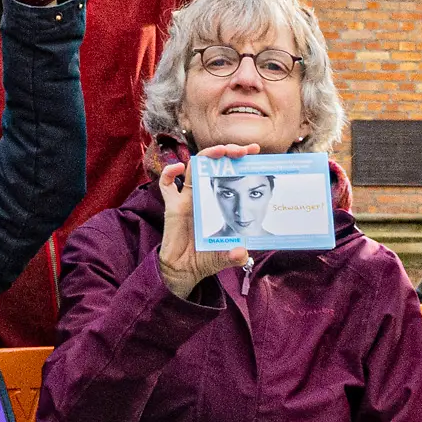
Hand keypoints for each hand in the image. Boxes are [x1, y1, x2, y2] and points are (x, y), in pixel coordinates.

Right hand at [156, 153, 249, 295]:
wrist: (183, 271)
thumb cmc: (205, 259)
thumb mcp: (226, 257)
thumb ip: (235, 256)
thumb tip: (243, 253)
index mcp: (217, 202)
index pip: (229, 174)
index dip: (241, 161)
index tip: (255, 152)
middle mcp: (203, 196)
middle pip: (214, 164)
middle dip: (228, 152)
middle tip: (244, 150)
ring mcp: (186, 199)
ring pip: (194, 167)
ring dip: (207, 154)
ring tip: (222, 150)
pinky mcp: (171, 206)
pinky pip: (166, 185)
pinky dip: (169, 173)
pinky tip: (180, 168)